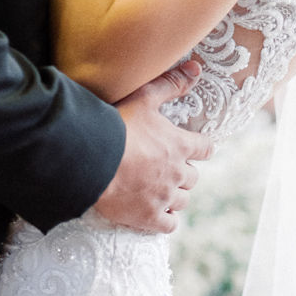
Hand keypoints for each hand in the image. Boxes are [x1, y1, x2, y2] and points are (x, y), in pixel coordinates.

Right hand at [90, 60, 212, 234]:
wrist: (90, 159)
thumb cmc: (116, 126)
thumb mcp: (144, 98)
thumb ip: (170, 85)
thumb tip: (196, 69)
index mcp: (180, 146)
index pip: (205, 148)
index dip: (201, 148)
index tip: (195, 148)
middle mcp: (177, 173)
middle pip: (193, 178)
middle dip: (183, 173)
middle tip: (166, 168)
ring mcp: (164, 197)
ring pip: (182, 201)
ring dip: (175, 196)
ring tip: (160, 190)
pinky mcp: (148, 217)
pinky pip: (169, 225)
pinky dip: (165, 220)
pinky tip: (155, 212)